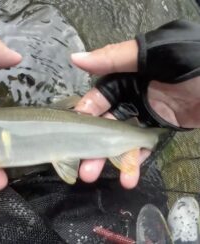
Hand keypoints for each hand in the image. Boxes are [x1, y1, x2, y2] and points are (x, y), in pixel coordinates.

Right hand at [71, 40, 199, 187]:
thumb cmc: (193, 64)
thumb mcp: (155, 54)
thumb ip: (115, 57)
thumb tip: (75, 58)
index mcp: (124, 76)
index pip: (97, 98)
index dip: (85, 115)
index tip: (72, 133)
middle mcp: (130, 97)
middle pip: (104, 124)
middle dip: (92, 145)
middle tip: (82, 167)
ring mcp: (144, 116)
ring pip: (120, 139)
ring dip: (109, 159)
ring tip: (92, 177)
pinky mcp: (159, 131)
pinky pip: (142, 148)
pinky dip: (134, 163)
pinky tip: (128, 179)